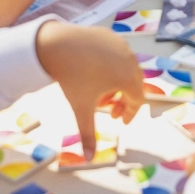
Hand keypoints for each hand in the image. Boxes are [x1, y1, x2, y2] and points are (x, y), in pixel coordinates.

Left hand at [36, 22, 147, 155]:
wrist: (57, 44)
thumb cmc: (73, 78)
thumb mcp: (81, 108)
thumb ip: (88, 133)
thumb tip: (90, 159)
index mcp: (128, 79)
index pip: (138, 100)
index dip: (130, 113)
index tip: (120, 121)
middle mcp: (130, 60)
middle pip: (134, 83)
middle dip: (124, 99)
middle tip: (110, 110)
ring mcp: (121, 45)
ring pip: (125, 67)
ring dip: (117, 82)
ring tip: (99, 90)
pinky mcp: (110, 35)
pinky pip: (116, 54)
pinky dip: (111, 66)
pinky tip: (94, 71)